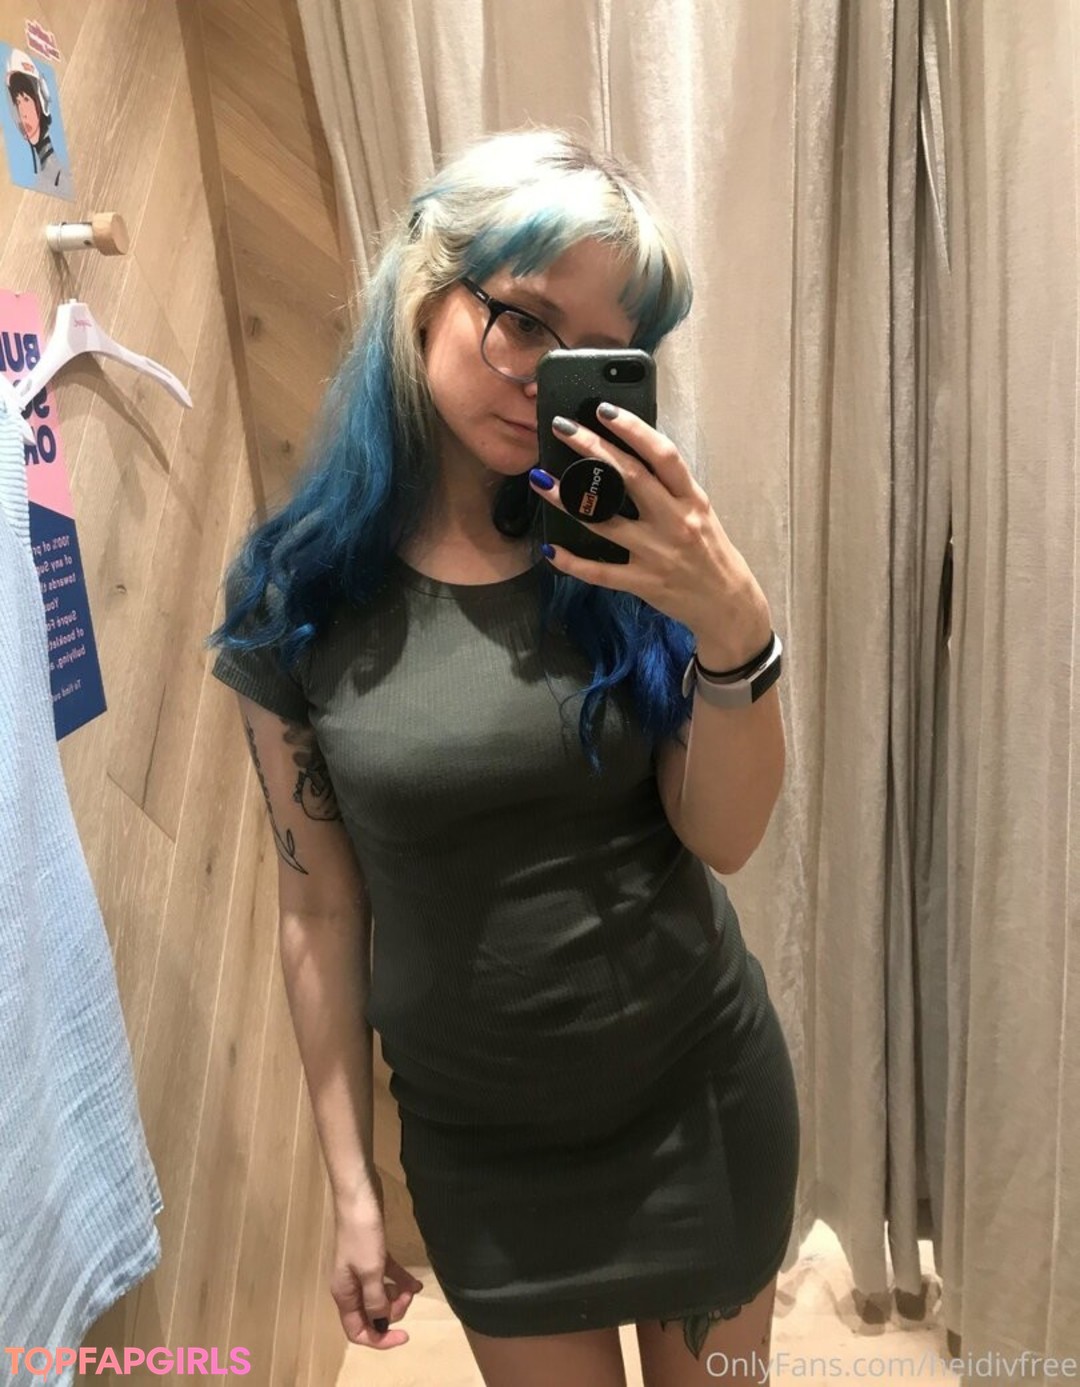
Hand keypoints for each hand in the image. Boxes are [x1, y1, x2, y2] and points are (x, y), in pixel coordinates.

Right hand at [331, 1180, 424, 1349]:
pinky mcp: (373, 1254)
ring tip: (413, 1289)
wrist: (359, 1195)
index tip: (404, 1335)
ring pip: (380, 1296)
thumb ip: (376, 1301)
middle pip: (371, 1314)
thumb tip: (381, 1324)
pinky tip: (417, 1283)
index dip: (379, 1339)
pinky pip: (387, 1276)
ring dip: (397, 1297)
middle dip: (392, 1312)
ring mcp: (361, 1269)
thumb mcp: (370, 1271)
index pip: (358, 1331)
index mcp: (344, 1294)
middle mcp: (351, 1286)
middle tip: (408, 1298)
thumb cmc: (363, 1235)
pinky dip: (400, 1281)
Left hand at [529, 404, 772, 667]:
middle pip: (629, 478)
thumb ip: (669, 487)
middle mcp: (675, 522)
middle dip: (591, 448)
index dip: (633, 429)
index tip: (603, 410)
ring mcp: (657, 554)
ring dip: (567, 500)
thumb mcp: (699, 511)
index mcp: (691, 499)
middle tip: (561, 428)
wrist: (728, 604)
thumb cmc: (709, 551)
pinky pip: (600, 572)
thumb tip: (626, 455)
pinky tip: (549, 549)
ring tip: (540, 480)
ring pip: (604, 522)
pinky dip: (572, 562)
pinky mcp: (643, 582)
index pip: (663, 455)